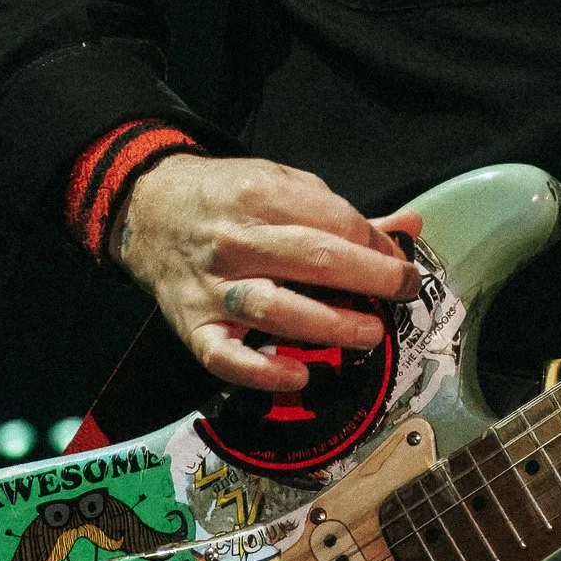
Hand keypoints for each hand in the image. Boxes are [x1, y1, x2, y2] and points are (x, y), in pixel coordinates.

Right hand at [116, 151, 421, 393]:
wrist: (150, 210)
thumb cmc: (228, 199)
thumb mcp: (282, 186)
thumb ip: (343, 212)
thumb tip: (410, 229)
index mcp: (261, 195)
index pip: (334, 222)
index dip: (377, 246)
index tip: (401, 262)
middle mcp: (236, 240)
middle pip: (312, 259)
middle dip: (369, 278)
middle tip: (404, 292)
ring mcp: (212, 287)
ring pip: (274, 308)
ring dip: (329, 325)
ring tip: (370, 333)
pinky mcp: (193, 326)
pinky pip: (226, 357)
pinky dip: (262, 371)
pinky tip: (300, 373)